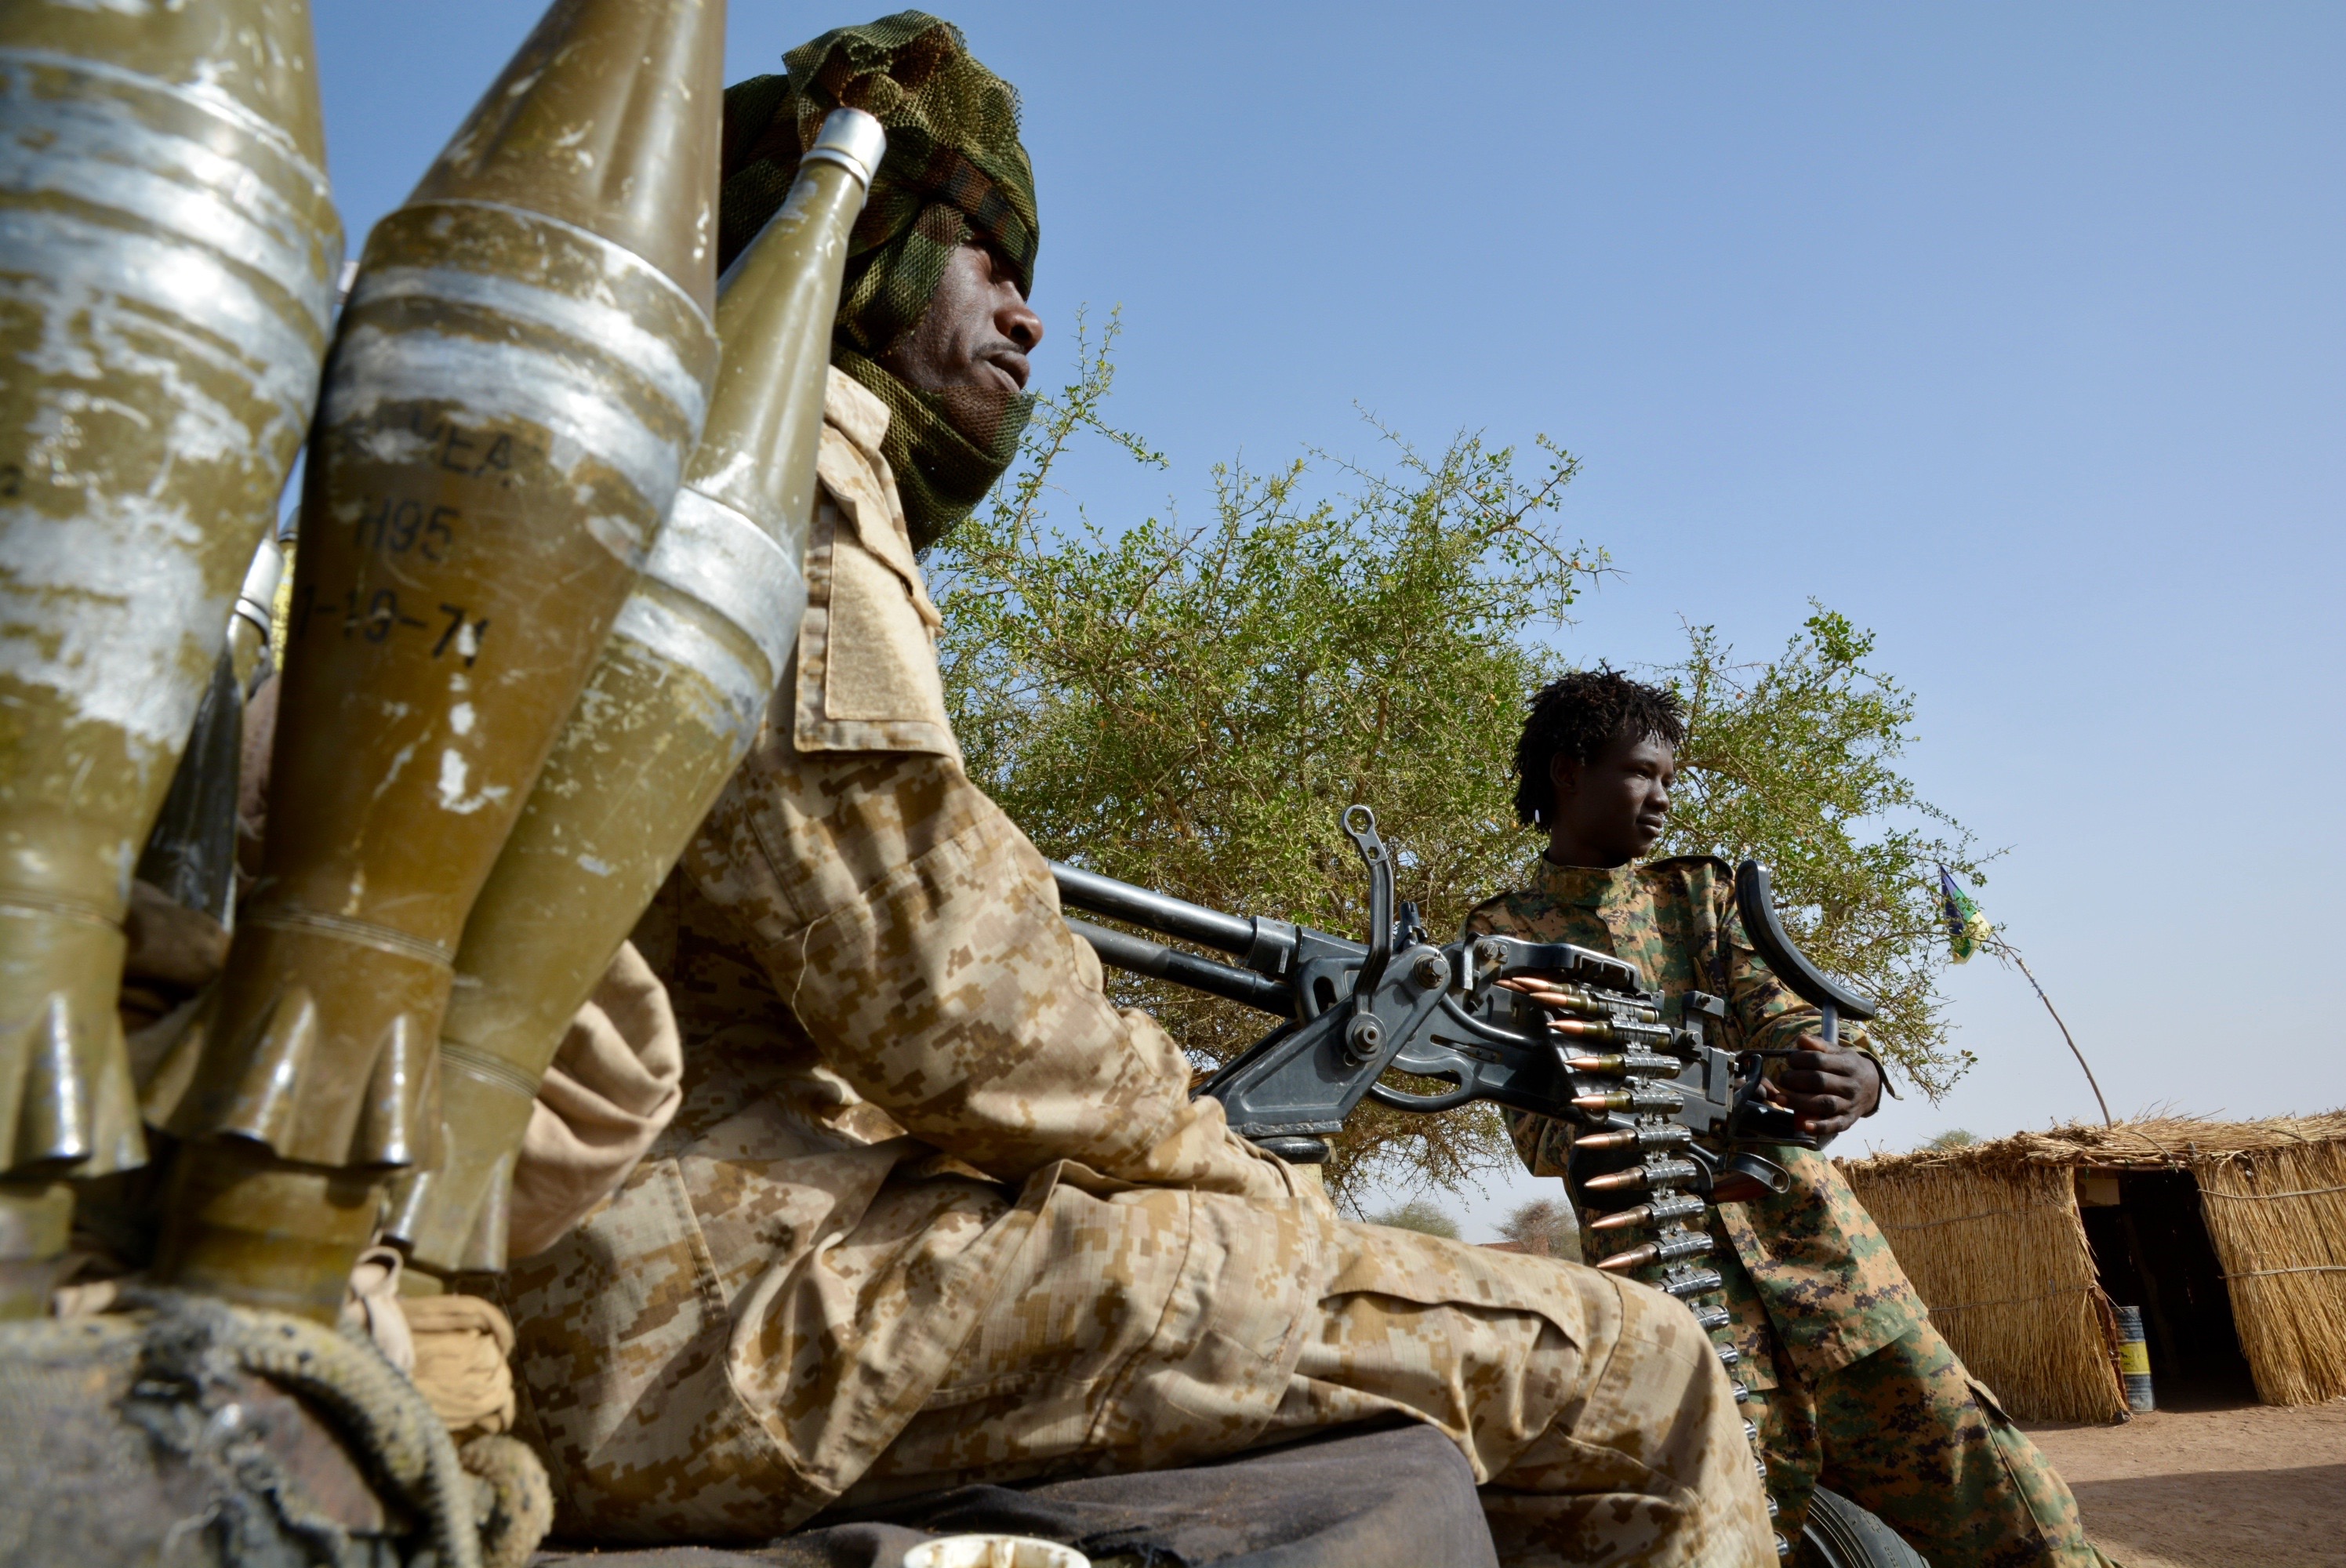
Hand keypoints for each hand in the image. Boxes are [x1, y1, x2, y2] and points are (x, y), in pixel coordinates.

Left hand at [1763, 1038, 1880, 1140]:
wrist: (1873, 1087)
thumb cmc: (1848, 1067)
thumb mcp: (1838, 1052)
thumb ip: (1819, 1045)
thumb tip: (1801, 1039)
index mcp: (1847, 1064)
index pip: (1819, 1060)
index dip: (1800, 1059)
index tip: (1789, 1061)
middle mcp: (1850, 1085)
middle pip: (1820, 1081)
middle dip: (1796, 1080)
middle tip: (1781, 1079)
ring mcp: (1850, 1104)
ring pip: (1825, 1103)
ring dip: (1800, 1102)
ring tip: (1780, 1099)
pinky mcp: (1849, 1120)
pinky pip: (1835, 1125)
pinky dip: (1820, 1127)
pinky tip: (1804, 1126)